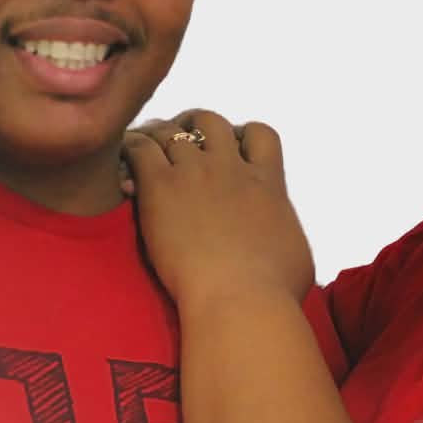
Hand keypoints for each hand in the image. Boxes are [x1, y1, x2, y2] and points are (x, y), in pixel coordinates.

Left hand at [123, 110, 314, 314]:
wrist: (240, 301)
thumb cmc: (275, 291)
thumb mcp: (297, 254)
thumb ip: (285, 233)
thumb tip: (285, 241)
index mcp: (267, 182)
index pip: (259, 134)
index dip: (242, 136)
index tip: (230, 153)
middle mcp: (232, 169)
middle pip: (210, 121)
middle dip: (193, 127)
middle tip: (179, 145)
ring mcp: (196, 174)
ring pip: (171, 131)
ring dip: (156, 137)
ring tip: (144, 151)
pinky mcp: (161, 188)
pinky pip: (140, 149)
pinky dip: (131, 151)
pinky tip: (125, 170)